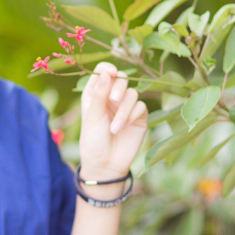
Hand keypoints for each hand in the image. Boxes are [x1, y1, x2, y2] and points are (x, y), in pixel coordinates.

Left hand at [78, 61, 147, 179]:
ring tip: (114, 127)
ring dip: (123, 109)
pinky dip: (131, 115)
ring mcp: (126, 106)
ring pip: (132, 93)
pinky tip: (123, 128)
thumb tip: (107, 71)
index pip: (103, 71)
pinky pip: (140, 106)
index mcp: (96, 93)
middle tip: (113, 99)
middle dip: (118, 87)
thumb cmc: (93, 140)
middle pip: (121, 78)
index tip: (111, 72)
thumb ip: (100, 94)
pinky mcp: (139, 117)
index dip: (107, 69)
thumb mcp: (93, 116)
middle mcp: (111, 97)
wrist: (105, 165)